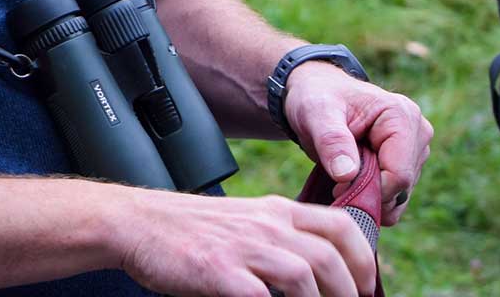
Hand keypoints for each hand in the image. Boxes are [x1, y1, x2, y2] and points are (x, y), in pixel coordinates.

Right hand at [115, 190, 376, 296]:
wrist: (134, 222)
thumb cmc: (188, 231)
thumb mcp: (242, 222)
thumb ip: (277, 239)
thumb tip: (314, 274)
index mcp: (274, 211)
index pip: (341, 226)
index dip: (364, 260)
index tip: (365, 288)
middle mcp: (265, 224)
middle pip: (330, 256)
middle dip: (349, 292)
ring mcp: (242, 247)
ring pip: (305, 275)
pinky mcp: (219, 271)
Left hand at [282, 62, 431, 223]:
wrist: (317, 93)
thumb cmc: (317, 97)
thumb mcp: (316, 113)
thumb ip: (332, 141)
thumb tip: (346, 176)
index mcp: (401, 116)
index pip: (399, 174)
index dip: (368, 189)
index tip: (337, 186)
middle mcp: (418, 133)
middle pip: (402, 186)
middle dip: (368, 193)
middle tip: (335, 183)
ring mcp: (415, 150)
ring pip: (401, 194)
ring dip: (370, 195)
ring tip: (342, 176)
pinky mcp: (409, 163)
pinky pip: (397, 195)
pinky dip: (374, 197)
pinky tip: (352, 183)